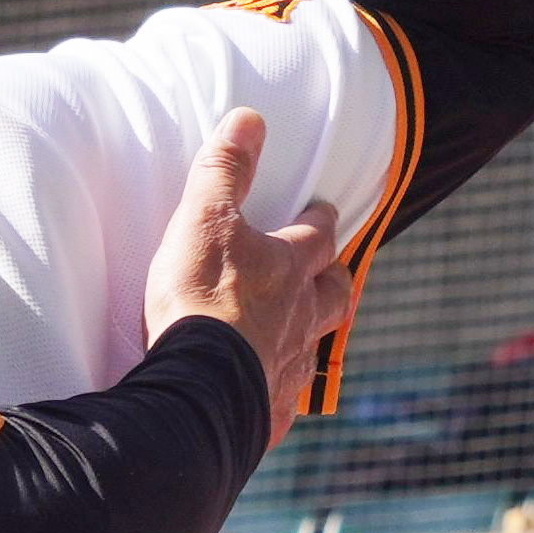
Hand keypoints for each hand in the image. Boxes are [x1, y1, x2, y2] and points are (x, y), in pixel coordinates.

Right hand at [140, 111, 350, 451]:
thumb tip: (249, 118)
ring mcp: (288, 369)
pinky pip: (283, 400)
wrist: (199, 389)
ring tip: (302, 333)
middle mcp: (301, 319)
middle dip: (334, 279)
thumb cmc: (202, 300)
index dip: (320, 220)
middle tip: (330, 271)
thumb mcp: (204, 220)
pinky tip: (267, 394)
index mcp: (289, 269)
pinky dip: (278, 391)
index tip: (321, 211)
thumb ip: (224, 170)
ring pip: (313, 347)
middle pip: (334, 295)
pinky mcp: (269, 414)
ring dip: (311, 335)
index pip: (317, 235)